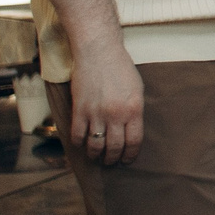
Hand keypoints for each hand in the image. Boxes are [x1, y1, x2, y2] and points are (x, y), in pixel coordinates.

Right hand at [67, 42, 145, 166]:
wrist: (99, 52)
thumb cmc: (121, 69)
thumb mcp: (137, 90)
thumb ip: (134, 111)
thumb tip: (130, 130)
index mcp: (134, 109)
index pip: (134, 141)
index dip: (131, 154)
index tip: (127, 160)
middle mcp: (116, 114)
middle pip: (114, 147)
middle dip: (113, 158)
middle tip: (111, 162)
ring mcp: (96, 113)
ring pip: (95, 145)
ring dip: (96, 155)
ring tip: (97, 156)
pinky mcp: (79, 110)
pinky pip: (77, 135)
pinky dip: (79, 144)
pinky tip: (82, 144)